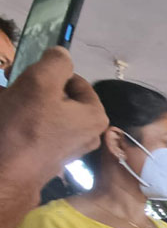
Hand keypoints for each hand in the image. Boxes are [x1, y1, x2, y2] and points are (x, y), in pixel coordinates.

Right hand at [0, 47, 107, 181]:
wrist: (5, 173)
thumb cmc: (26, 125)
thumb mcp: (41, 81)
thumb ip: (56, 62)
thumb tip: (62, 53)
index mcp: (96, 115)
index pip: (74, 80)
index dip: (49, 74)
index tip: (29, 79)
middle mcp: (89, 133)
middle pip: (59, 97)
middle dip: (34, 88)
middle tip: (12, 89)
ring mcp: (69, 147)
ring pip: (45, 111)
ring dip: (23, 102)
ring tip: (6, 102)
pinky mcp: (50, 157)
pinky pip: (36, 128)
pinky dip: (21, 119)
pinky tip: (7, 119)